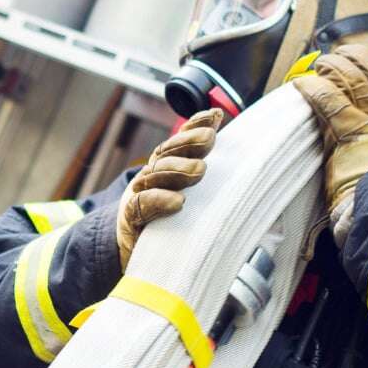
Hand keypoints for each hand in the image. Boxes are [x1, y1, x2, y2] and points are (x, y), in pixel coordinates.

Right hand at [116, 108, 222, 270]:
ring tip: (199, 169)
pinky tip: (178, 201)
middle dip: (188, 142)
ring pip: (156, 174)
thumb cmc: (166, 222)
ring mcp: (139, 195)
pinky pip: (142, 205)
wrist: (129, 250)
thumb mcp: (188, 197)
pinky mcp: (131, 218)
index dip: (194, 125)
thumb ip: (204, 179)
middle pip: (167, 153)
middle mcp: (151, 176)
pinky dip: (159, 200)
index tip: (214, 116)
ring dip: (177, 168)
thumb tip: (239, 164)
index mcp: (166, 168)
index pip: (179, 142)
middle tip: (210, 138)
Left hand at [292, 45, 367, 218]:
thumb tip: (359, 132)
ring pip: (351, 80)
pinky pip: (328, 100)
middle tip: (334, 56)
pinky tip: (300, 83)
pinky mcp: (346, 130)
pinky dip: (313, 88)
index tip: (361, 56)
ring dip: (332, 69)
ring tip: (319, 65)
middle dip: (352, 59)